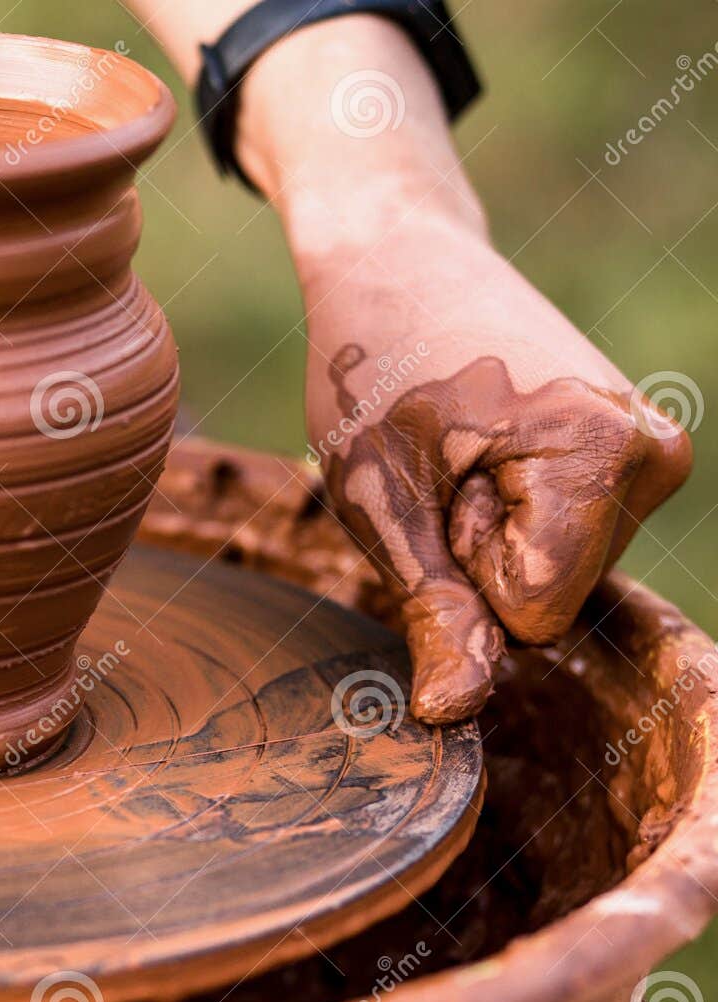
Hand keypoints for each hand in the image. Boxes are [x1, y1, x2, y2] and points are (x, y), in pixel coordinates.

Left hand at [300, 209, 690, 721]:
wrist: (397, 263)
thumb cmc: (368, 368)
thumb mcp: (379, 502)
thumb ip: (434, 612)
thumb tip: (454, 715)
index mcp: (597, 455)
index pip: (533, 617)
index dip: (462, 574)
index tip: (437, 487)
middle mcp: (653, 453)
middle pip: (552, 600)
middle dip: (479, 556)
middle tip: (441, 466)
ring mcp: (655, 451)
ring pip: (560, 577)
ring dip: (493, 535)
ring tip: (460, 451)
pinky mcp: (638, 452)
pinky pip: (567, 543)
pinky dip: (514, 517)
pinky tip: (487, 449)